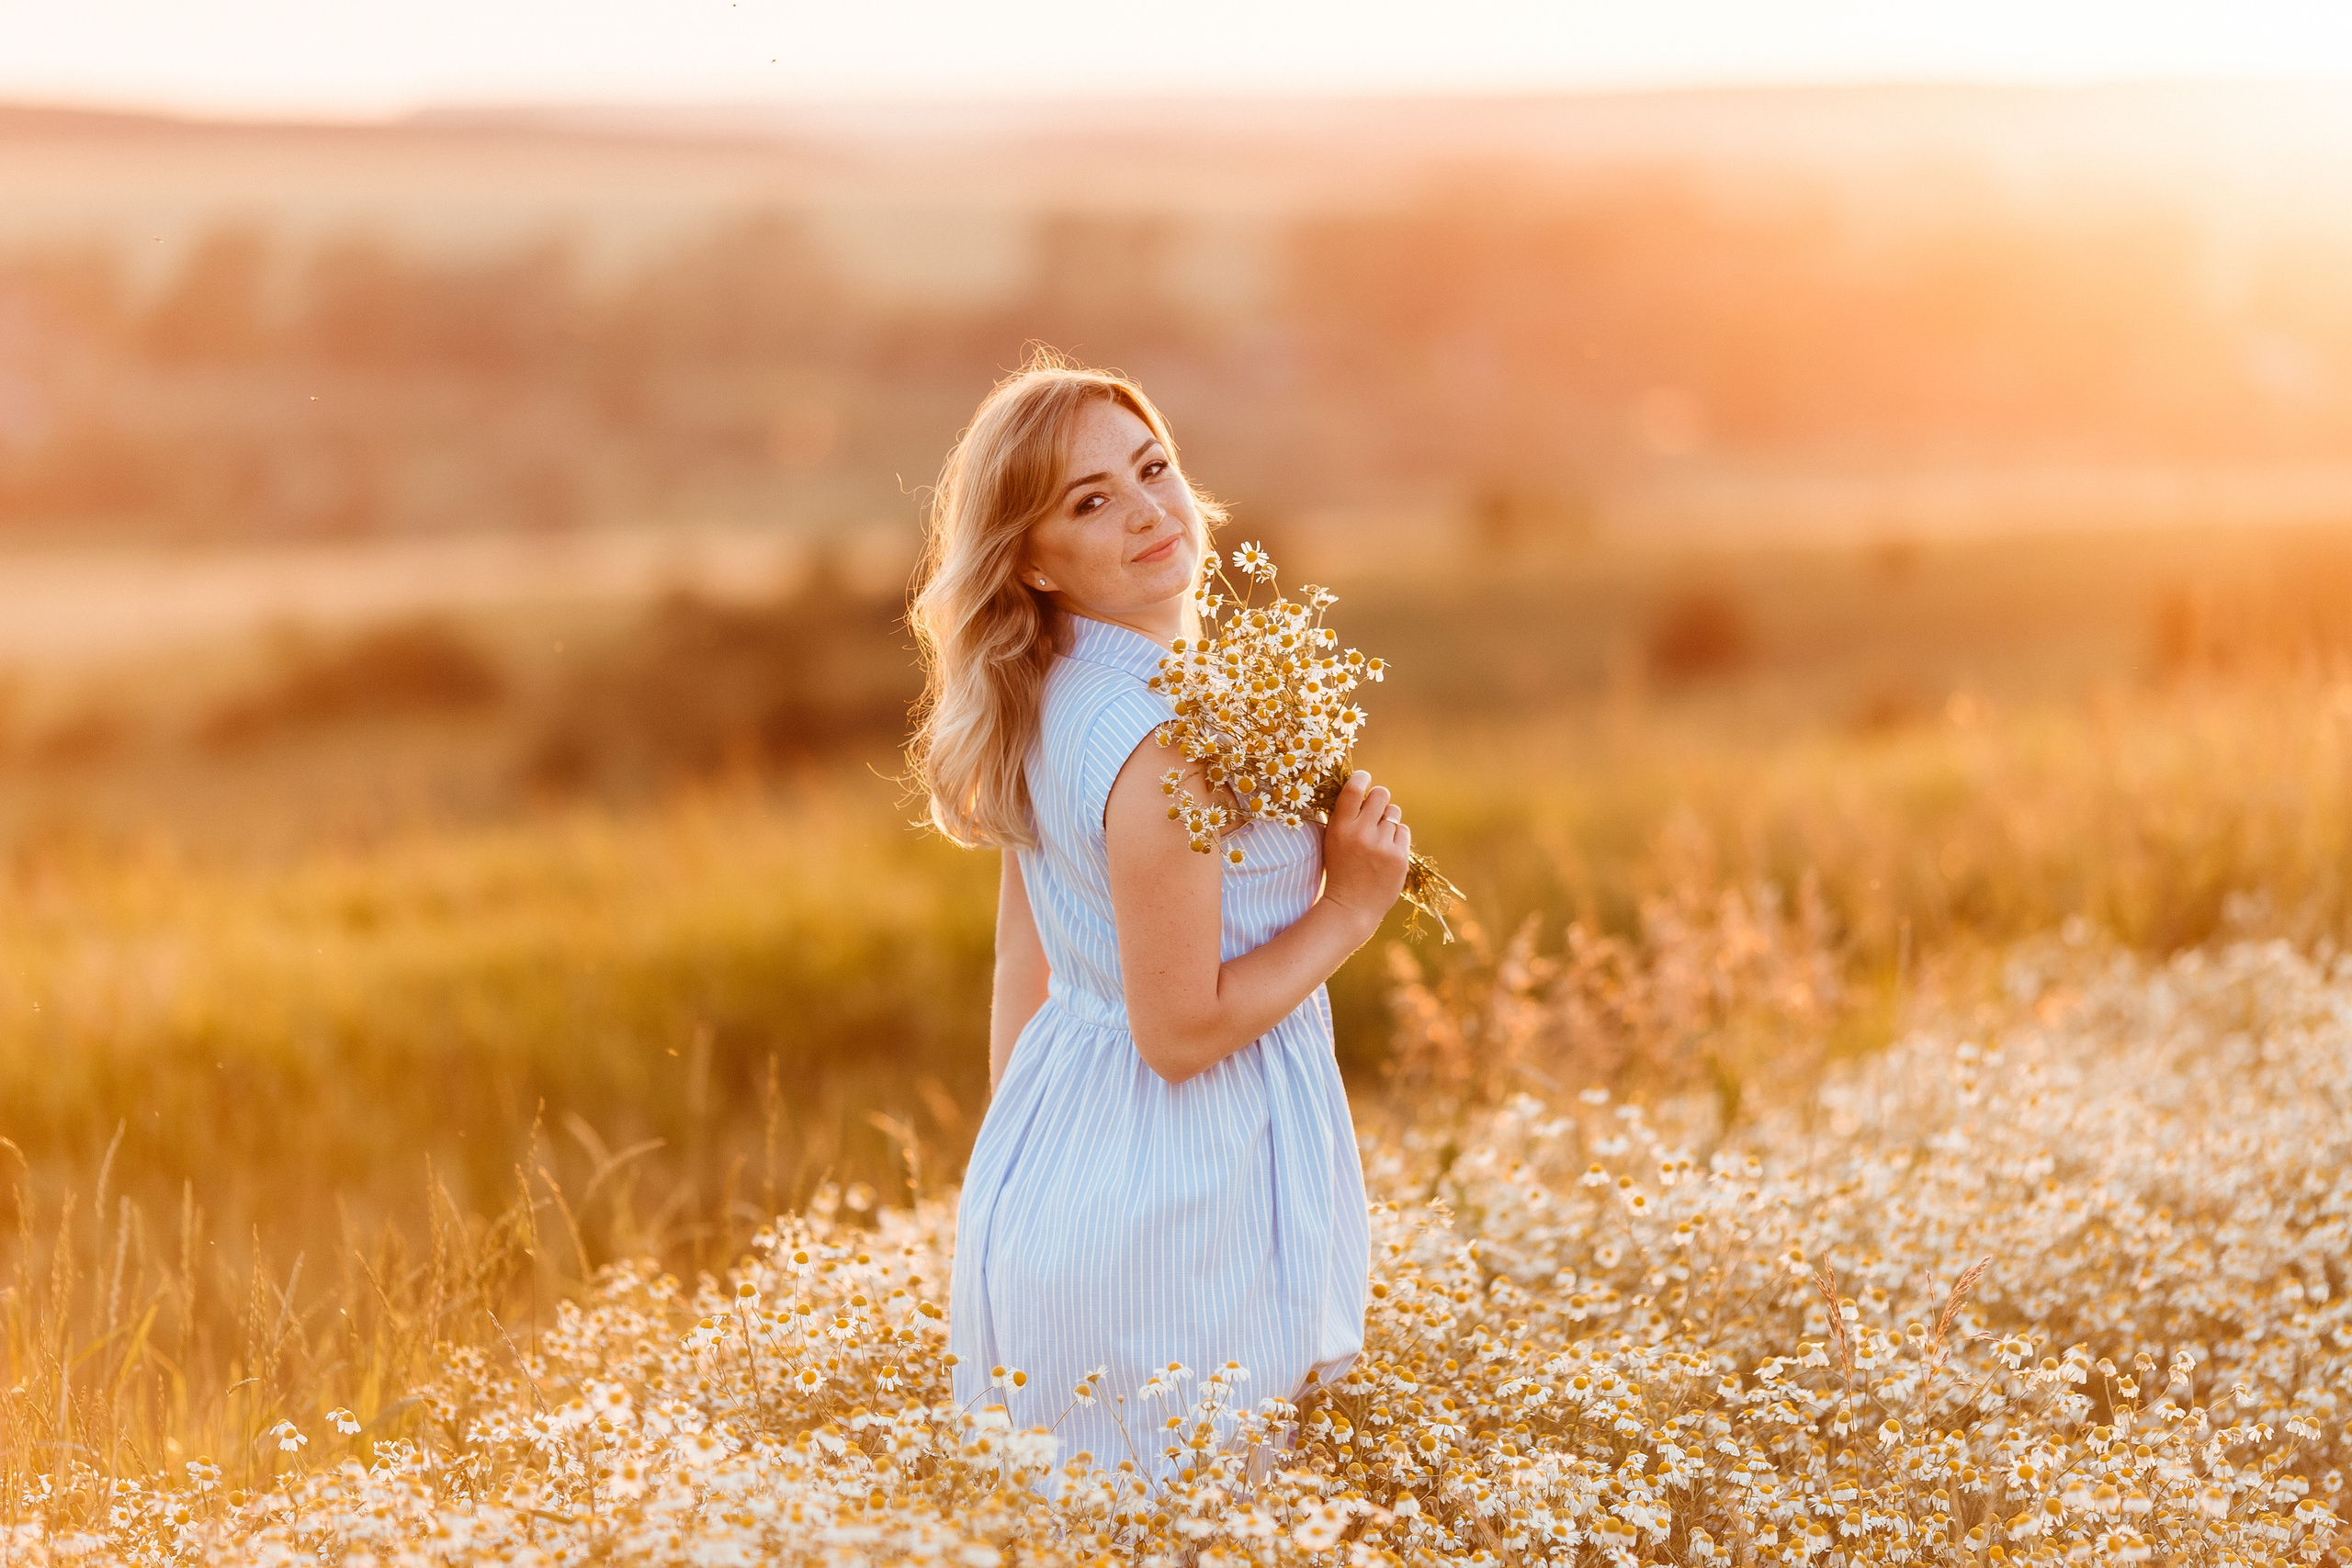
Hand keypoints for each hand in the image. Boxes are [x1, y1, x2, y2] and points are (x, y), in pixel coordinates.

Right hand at [1320, 770, 1410, 937]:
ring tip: (1378, 838)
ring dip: (1387, 820)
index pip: (1354, 789)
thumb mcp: (1332, 841)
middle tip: (1375, 810)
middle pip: (1381, 794)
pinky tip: (1386, 851)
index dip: (1362, 778)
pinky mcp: (1399, 857)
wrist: (1351, 907)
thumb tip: (1359, 789)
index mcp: (1340, 828)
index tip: (1364, 779)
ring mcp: (1382, 845)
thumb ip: (1344, 817)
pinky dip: (1396, 837)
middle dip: (1379, 798)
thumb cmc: (1339, 870)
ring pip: (1394, 813)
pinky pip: (1403, 831)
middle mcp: (1361, 833)